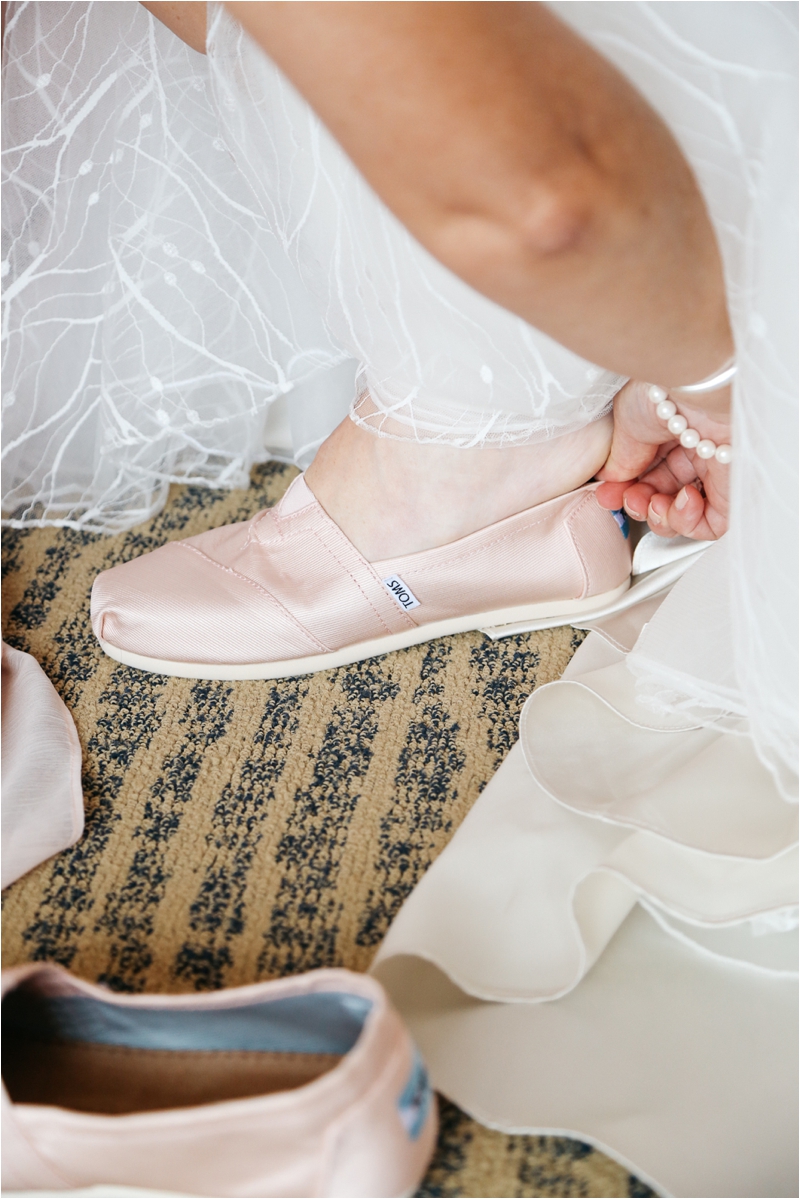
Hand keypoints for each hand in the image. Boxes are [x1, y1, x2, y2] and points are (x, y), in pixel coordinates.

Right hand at [595, 379, 730, 539]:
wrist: (696, 383)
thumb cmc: (664, 389)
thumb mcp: (626, 424)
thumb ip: (620, 458)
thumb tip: (613, 480)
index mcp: (674, 430)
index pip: (650, 472)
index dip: (627, 489)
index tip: (609, 495)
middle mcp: (698, 449)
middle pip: (665, 494)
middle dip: (640, 505)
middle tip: (629, 500)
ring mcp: (716, 468)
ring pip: (687, 513)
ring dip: (660, 517)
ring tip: (654, 502)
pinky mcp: (733, 487)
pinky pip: (712, 522)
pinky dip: (688, 522)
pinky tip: (680, 501)